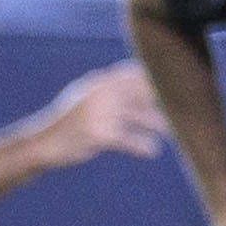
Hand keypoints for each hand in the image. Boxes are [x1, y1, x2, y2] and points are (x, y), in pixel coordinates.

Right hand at [34, 62, 166, 166]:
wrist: (41, 143)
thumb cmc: (69, 121)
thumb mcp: (85, 96)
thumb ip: (110, 86)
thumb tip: (143, 77)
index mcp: (100, 81)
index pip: (137, 73)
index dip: (158, 78)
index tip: (175, 86)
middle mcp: (102, 93)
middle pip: (145, 91)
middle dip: (166, 99)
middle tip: (184, 107)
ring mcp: (101, 114)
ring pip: (142, 116)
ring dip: (160, 125)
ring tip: (170, 132)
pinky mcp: (100, 135)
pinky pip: (131, 140)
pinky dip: (144, 146)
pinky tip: (152, 151)